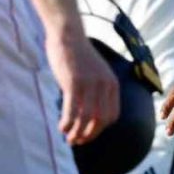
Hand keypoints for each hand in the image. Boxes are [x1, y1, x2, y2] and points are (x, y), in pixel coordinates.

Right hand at [45, 30, 119, 144]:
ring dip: (78, 133)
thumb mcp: (95, 71)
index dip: (100, 129)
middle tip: (77, 141)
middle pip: (101, 120)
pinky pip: (72, 111)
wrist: (67, 32)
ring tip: (69, 138)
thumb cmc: (77, 52)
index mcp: (112, 83)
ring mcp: (90, 84)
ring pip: (87, 118)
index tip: (88, 134)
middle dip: (89, 135)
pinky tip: (62, 128)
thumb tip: (88, 112)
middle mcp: (104, 85)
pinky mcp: (74, 82)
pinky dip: (68, 123)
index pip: (112, 115)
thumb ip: (96, 89)